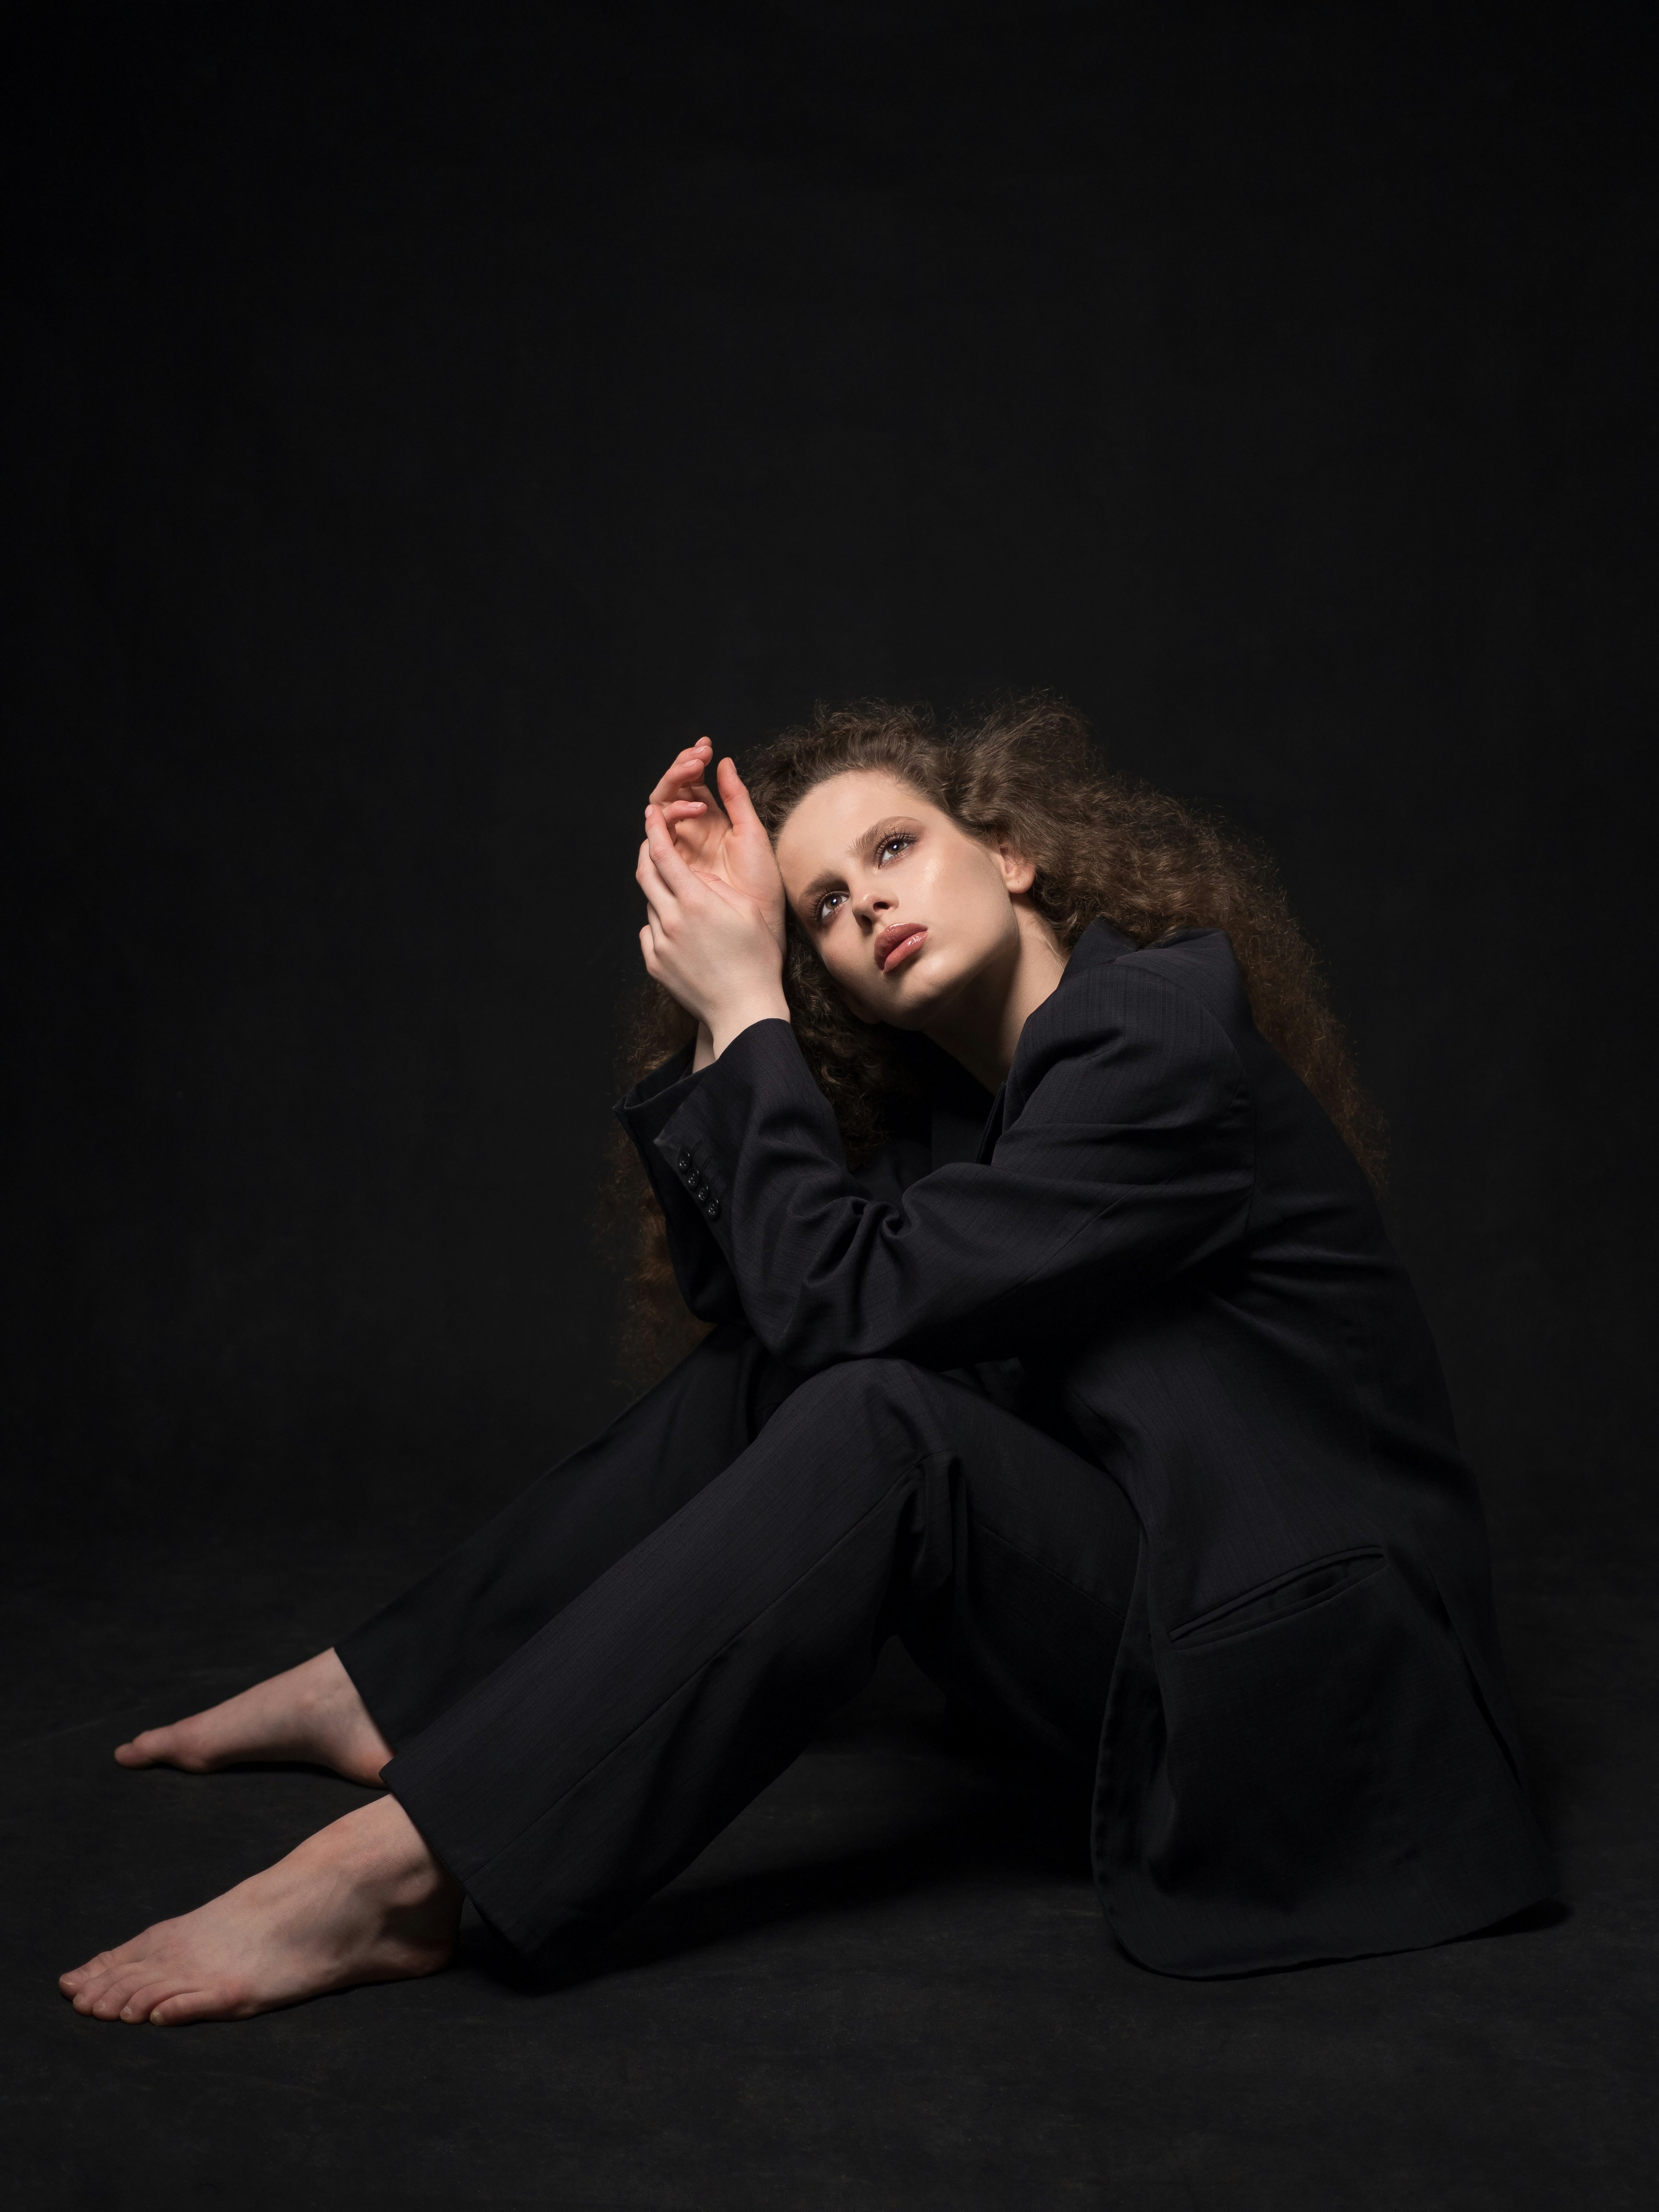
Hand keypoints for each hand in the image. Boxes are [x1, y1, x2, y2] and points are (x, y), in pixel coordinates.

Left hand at [636, 763, 789, 1058]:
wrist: (743, 1008)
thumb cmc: (757, 958)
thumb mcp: (748, 911)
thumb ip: (717, 885)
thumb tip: (695, 870)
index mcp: (696, 901)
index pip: (663, 854)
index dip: (654, 829)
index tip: (651, 813)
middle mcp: (671, 920)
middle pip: (645, 874)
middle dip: (646, 852)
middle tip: (653, 841)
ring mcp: (659, 943)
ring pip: (649, 904)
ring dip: (659, 893)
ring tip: (681, 896)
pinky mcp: (654, 963)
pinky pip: (650, 932)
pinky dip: (660, 923)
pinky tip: (681, 931)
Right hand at [646, 738, 785, 950]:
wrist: (759, 925)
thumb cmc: (762, 885)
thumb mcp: (752, 834)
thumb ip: (736, 798)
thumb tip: (723, 761)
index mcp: (714, 823)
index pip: (692, 784)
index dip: (693, 763)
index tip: (705, 747)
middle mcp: (693, 834)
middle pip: (672, 793)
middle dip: (680, 771)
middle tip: (695, 757)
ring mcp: (680, 850)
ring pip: (662, 811)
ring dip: (673, 787)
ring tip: (692, 776)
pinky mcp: (673, 868)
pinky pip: (658, 839)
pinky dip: (666, 819)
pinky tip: (683, 808)